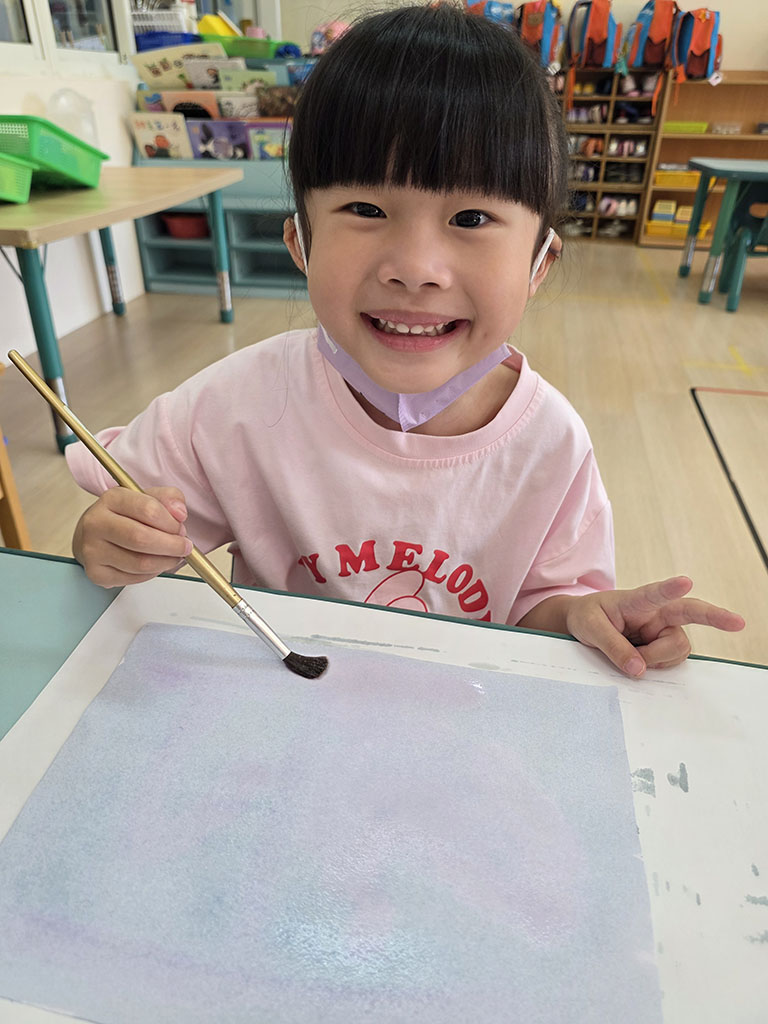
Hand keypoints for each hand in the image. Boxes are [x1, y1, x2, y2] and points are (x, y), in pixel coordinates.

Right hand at [72, 486, 192, 587]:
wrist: (96, 534)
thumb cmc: (126, 515)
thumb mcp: (149, 497)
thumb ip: (169, 498)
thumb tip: (180, 513)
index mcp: (111, 499)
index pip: (148, 509)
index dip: (171, 523)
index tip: (181, 528)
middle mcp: (96, 523)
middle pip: (141, 538)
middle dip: (171, 545)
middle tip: (184, 547)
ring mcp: (92, 550)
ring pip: (140, 563)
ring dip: (165, 562)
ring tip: (172, 556)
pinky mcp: (96, 573)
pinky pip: (134, 578)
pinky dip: (152, 573)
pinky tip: (155, 564)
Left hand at [565, 576, 744, 676]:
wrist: (583, 622)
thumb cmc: (588, 616)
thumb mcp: (590, 628)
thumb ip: (613, 646)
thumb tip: (638, 670)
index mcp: (636, 599)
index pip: (655, 593)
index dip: (671, 588)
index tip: (685, 581)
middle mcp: (656, 612)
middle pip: (689, 614)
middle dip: (715, 617)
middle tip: (737, 622)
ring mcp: (662, 630)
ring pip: (677, 648)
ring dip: (656, 659)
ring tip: (630, 656)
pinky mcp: (663, 646)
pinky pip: (671, 661)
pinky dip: (657, 666)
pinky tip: (641, 661)